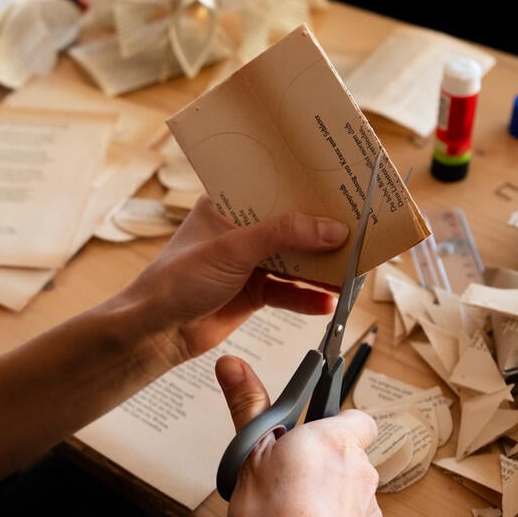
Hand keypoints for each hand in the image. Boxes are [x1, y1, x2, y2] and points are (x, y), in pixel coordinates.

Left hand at [119, 197, 347, 367]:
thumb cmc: (177, 280)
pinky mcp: (254, 292)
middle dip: (324, 229)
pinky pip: (290, 291)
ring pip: (296, 259)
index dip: (308, 185)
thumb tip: (333, 229)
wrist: (155, 332)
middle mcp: (241, 229)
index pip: (275, 185)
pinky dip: (308, 297)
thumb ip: (283, 235)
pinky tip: (328, 302)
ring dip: (321, 266)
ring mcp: (249, 261)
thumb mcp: (233, 248)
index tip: (343, 184)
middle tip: (361, 228)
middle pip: (292, 223)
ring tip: (353, 269)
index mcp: (227, 203)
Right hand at [215, 355, 380, 516]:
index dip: (330, 421)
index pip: (353, 414)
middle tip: (282, 474)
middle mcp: (361, 469)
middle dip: (321, 460)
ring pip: (348, 489)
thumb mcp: (249, 455)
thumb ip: (247, 405)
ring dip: (326, 495)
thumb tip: (232, 362)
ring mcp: (369, 509)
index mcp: (335, 439)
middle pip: (348, 453)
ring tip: (287, 513)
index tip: (303, 432)